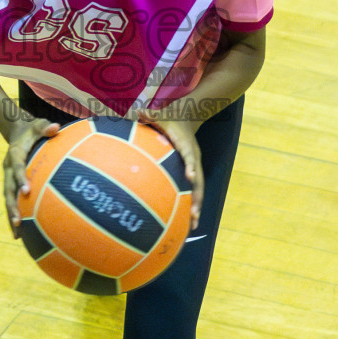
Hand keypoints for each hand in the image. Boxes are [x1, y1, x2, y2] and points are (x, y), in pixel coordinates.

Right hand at [3, 117, 57, 237]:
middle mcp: (8, 168)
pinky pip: (13, 200)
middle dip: (12, 206)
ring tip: (17, 234)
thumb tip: (55, 127)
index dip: (20, 178)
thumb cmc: (33, 129)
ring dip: (11, 215)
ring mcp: (9, 177)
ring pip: (8, 199)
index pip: (17, 167)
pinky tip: (22, 233)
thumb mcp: (38, 124)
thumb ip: (45, 127)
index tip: (26, 191)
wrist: (18, 131)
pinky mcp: (12, 184)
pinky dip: (16, 215)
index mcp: (15, 154)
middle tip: (18, 220)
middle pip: (8, 189)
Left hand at [139, 113, 202, 229]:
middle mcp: (193, 158)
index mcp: (186, 145)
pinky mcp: (191, 171)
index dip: (191, 167)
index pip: (190, 157)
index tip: (190, 178)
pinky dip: (191, 204)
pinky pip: (193, 190)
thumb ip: (150, 116)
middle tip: (193, 214)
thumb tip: (138, 112)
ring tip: (193, 226)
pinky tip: (186, 221)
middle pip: (198, 181)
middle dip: (197, 198)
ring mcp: (194, 166)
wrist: (188, 117)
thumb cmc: (171, 118)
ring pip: (198, 189)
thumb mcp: (161, 115)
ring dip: (196, 206)